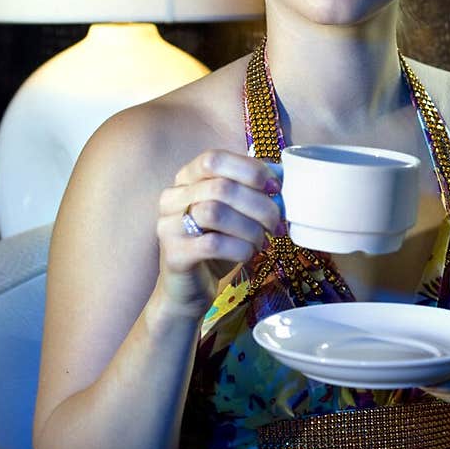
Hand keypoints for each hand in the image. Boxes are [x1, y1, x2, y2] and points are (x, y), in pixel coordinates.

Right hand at [155, 150, 281, 319]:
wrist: (189, 290)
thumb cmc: (216, 246)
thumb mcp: (235, 213)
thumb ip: (251, 191)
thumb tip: (280, 177)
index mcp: (186, 179)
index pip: (214, 158)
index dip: (249, 169)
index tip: (275, 187)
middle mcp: (172, 198)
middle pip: (221, 187)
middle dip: (259, 205)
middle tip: (276, 223)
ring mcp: (169, 225)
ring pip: (215, 213)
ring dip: (249, 228)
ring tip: (260, 241)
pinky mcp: (174, 254)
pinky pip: (213, 244)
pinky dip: (240, 248)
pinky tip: (248, 254)